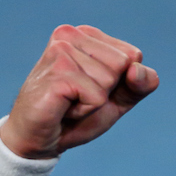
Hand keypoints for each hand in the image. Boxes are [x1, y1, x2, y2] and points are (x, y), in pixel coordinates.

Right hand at [0, 25, 158, 158]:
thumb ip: (139, 84)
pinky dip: (84, 112)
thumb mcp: (116, 100)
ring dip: (92, 104)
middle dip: (106, 92)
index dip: (118, 84)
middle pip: (123, 65)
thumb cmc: (73, 117)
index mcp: (86, 34)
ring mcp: (62, 51)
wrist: (36, 141)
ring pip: (110, 81)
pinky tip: (63, 109)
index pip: (133, 56)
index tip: (89, 91)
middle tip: (77, 99)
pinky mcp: (58, 73)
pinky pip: (97, 98)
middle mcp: (71, 35)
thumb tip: (137, 70)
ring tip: (68, 104)